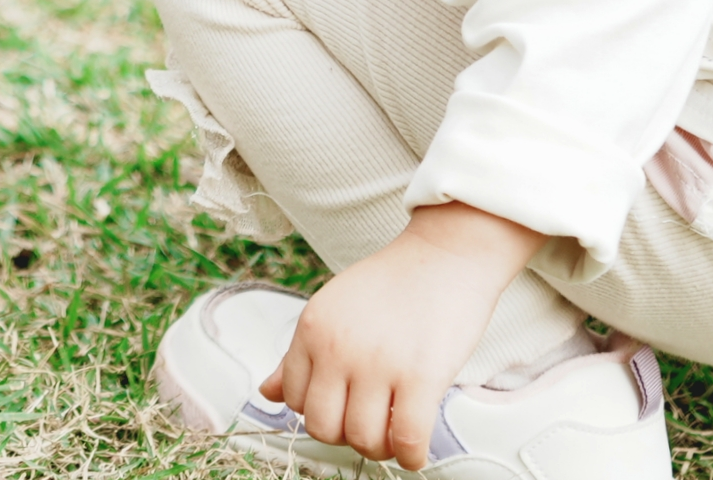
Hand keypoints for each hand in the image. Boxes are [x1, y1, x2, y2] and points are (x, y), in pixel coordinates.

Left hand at [269, 203, 544, 469]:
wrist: (446, 254)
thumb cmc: (393, 283)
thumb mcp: (333, 309)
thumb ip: (299, 354)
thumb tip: (266, 392)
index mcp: (311, 329)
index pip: (293, 398)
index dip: (320, 411)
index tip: (344, 407)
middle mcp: (337, 348)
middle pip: (323, 427)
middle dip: (346, 435)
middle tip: (370, 423)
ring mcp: (377, 364)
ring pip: (362, 439)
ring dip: (380, 448)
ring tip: (395, 432)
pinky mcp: (421, 376)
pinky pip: (406, 439)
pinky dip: (410, 457)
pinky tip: (415, 450)